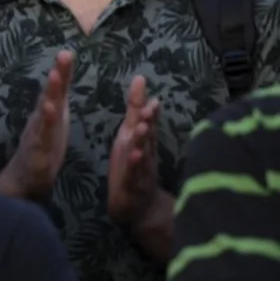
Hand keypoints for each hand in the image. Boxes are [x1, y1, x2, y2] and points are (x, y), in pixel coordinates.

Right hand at [0, 50, 73, 200]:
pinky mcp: (37, 151)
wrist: (25, 176)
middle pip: (49, 93)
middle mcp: (40, 118)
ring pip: (44, 111)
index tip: (68, 51)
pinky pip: (42, 136)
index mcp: (49, 112)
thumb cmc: (43, 145)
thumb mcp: (54, 120)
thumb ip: (57, 99)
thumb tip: (61, 75)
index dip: (62, 70)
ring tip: (55, 78)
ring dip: (49, 95)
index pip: (56, 88)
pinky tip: (50, 112)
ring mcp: (37, 133)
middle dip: (57, 75)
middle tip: (63, 56)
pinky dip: (45, 123)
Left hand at [108, 75, 163, 227]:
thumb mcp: (131, 132)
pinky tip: (134, 157)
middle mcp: (145, 153)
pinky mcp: (132, 186)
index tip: (153, 97)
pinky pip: (134, 175)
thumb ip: (136, 108)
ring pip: (143, 154)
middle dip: (150, 122)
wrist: (138, 205)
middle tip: (150, 107)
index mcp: (142, 140)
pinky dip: (135, 166)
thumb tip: (140, 79)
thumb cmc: (132, 163)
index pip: (148, 123)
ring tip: (143, 128)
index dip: (150, 110)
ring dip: (144, 141)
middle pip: (149, 136)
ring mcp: (141, 170)